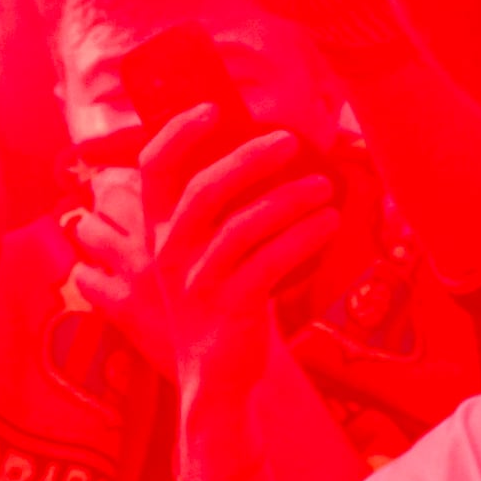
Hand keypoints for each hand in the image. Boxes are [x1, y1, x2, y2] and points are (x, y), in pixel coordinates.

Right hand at [61, 114, 340, 376]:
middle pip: (203, 192)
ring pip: (241, 228)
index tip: (213, 109)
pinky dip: (301, 239)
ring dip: (287, 200)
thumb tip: (253, 143)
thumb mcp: (204, 248)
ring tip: (324, 188)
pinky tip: (327, 224)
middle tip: (289, 142)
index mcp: (160, 230)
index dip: (178, 134)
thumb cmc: (220, 294)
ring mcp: (199, 283)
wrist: (216, 371)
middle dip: (247, 160)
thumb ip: (218, 203)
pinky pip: (268, 264)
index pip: (153, 169)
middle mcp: (171, 253)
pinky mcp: (231, 309)